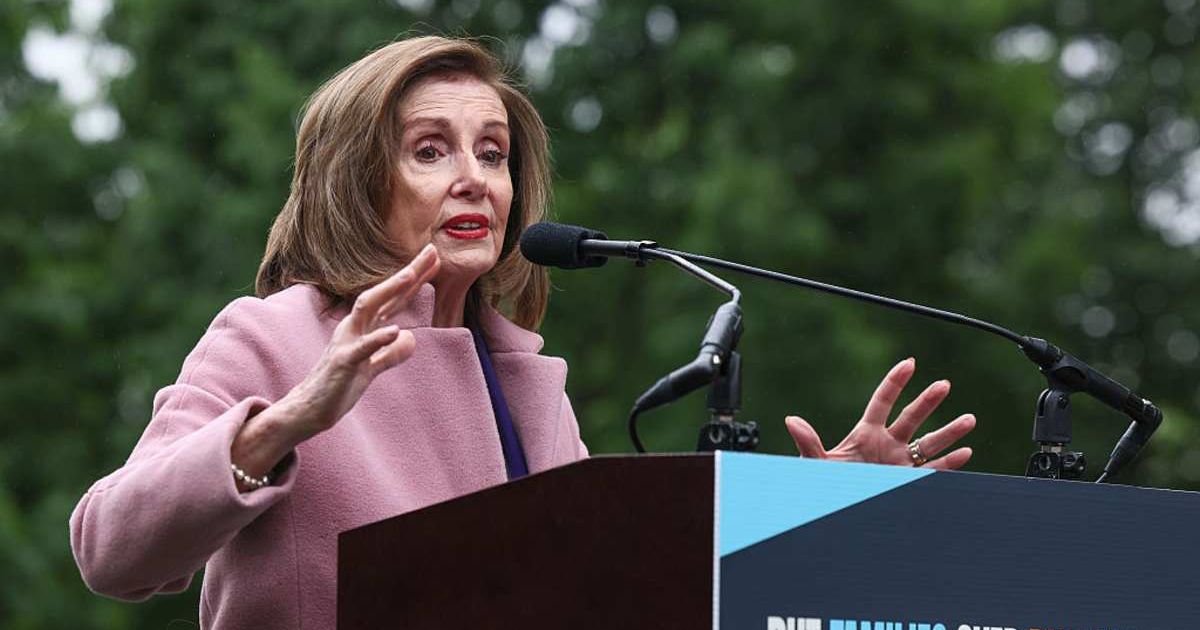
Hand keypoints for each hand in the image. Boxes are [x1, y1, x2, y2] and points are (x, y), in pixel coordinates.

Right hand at [278, 244, 440, 439]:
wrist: (311, 409)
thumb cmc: (339, 385)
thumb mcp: (372, 368)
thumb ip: (391, 353)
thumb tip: (410, 338)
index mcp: (364, 327)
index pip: (393, 298)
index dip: (414, 278)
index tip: (435, 257)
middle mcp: (355, 327)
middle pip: (384, 293)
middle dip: (407, 272)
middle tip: (431, 251)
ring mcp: (347, 342)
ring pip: (367, 309)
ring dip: (389, 291)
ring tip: (410, 275)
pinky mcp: (344, 363)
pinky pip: (362, 348)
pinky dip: (378, 338)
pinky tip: (395, 330)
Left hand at [784, 357, 974, 469]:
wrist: (837, 508)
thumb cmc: (824, 483)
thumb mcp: (816, 462)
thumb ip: (808, 442)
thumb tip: (792, 421)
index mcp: (865, 433)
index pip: (882, 401)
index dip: (895, 382)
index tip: (910, 363)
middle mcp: (887, 444)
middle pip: (911, 417)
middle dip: (928, 401)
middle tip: (944, 384)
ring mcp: (900, 462)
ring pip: (929, 443)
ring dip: (950, 432)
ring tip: (970, 419)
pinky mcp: (908, 480)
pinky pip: (933, 470)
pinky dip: (950, 463)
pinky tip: (966, 453)